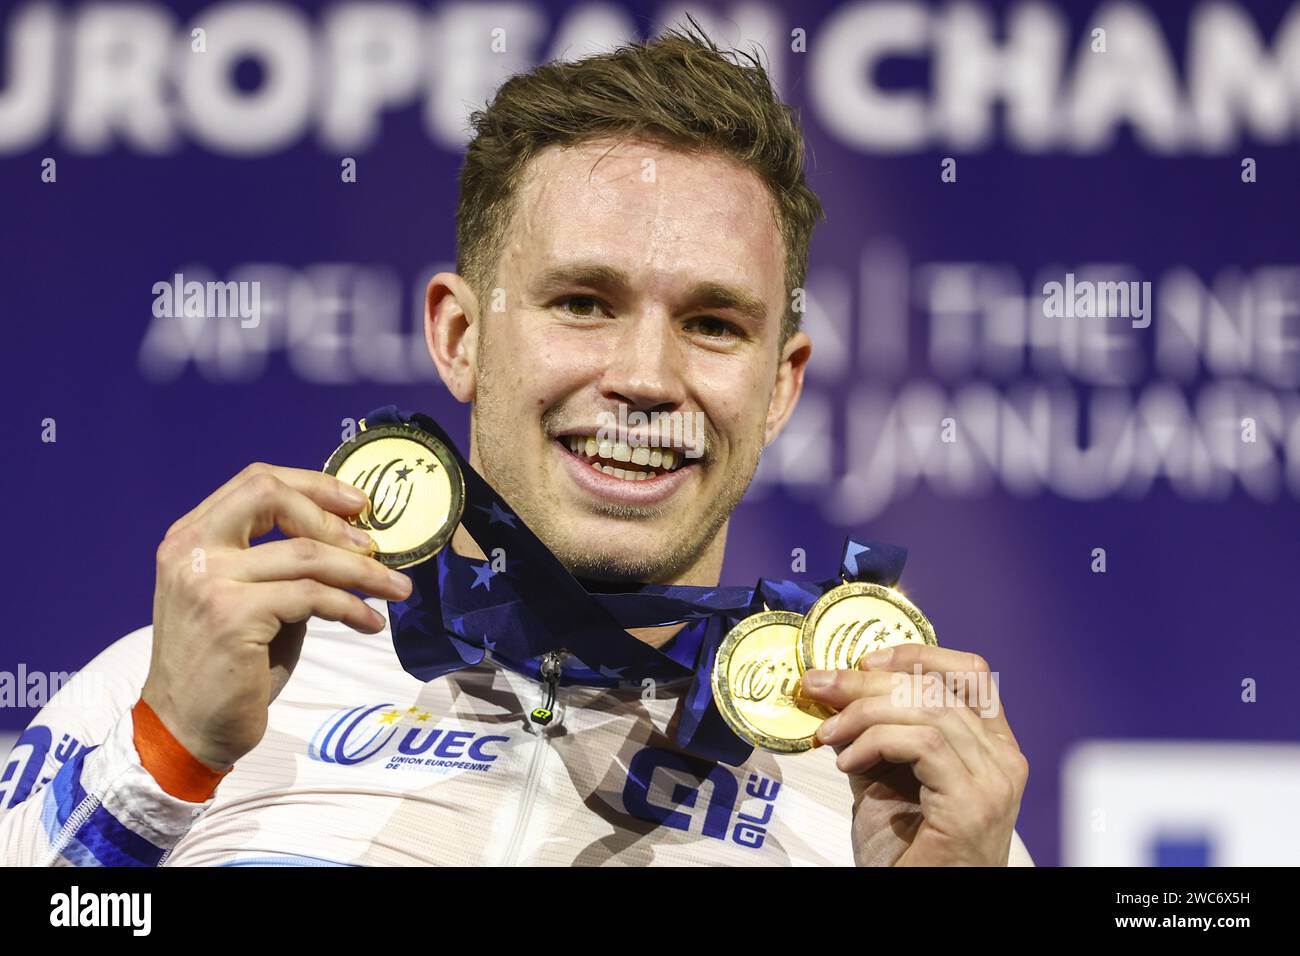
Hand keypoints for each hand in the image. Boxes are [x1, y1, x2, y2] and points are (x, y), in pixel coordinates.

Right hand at [141, 463, 412, 770]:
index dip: (313, 487)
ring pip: (305, 553)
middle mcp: (191, 550)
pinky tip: (371, 623)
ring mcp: (208, 580)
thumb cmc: (226, 668)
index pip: (255, 483)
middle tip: (374, 545)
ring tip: (397, 588)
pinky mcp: (232, 615)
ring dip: (362, 570)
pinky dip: (351, 607)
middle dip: (332, 515)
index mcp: (190, 537)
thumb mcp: (248, 600)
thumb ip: (281, 565)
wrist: (185, 730)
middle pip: (271, 495)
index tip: (357, 505)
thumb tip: (349, 540)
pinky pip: (311, 596)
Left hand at [799, 644, 1027, 865]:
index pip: (971, 674)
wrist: (919, 901)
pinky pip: (922, 743)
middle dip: (867, 681)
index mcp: (992, 748)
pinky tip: (848, 762)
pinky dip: (876, 742)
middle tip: (820, 685)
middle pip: (937, 688)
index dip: (917, 655)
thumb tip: (836, 691)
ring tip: (829, 735)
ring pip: (928, 709)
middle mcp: (1003, 760)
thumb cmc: (908, 854)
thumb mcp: (889, 779)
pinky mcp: (972, 803)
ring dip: (863, 712)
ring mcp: (994, 781)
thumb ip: (876, 735)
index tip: (867, 661)